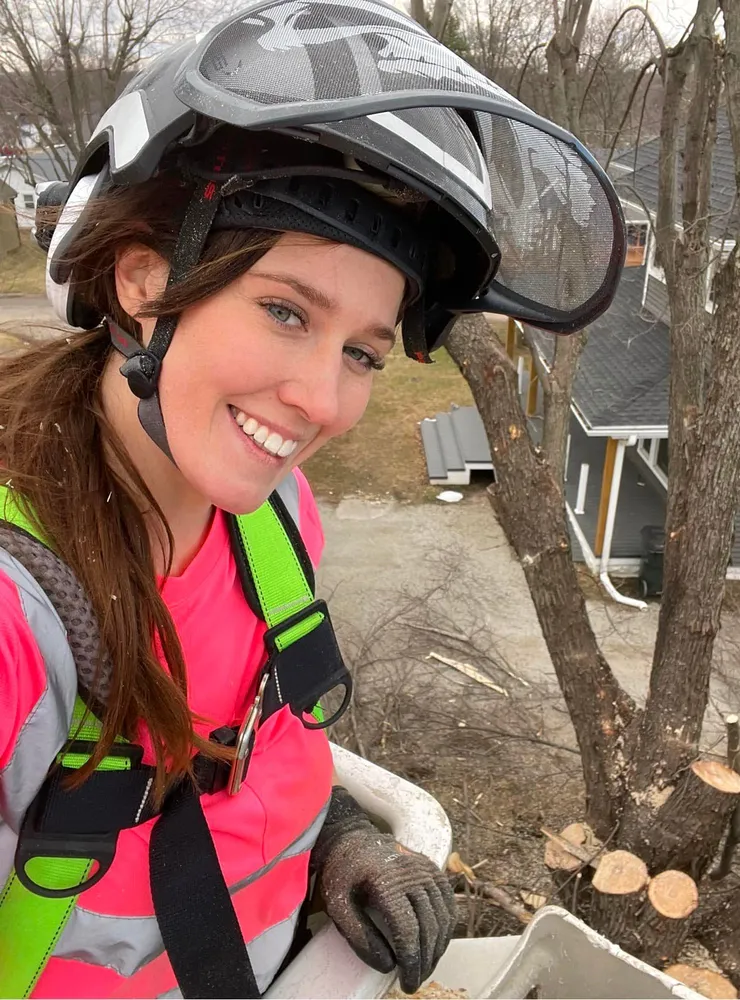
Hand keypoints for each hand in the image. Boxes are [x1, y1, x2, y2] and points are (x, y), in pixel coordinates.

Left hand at [310, 787, 455, 993]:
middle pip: (429, 928)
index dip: (411, 962)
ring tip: (424, 968)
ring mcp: (426, 869)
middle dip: (424, 962)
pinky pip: (448, 904)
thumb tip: (387, 966)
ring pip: (443, 918)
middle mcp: (413, 873)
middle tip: (414, 981)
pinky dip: (446, 928)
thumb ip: (359, 937)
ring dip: (437, 949)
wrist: (352, 839)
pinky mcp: (433, 869)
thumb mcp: (337, 905)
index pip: (409, 931)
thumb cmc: (342, 874)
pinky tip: (435, 945)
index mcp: (387, 881)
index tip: (406, 984)